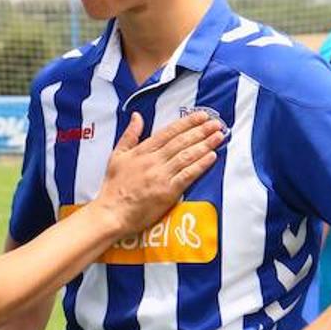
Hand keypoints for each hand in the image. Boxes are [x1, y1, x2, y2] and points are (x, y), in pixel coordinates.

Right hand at [95, 112, 225, 234]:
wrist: (112, 213)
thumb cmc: (114, 187)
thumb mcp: (117, 156)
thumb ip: (129, 135)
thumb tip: (137, 116)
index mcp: (142, 151)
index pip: (168, 132)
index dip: (186, 122)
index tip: (201, 115)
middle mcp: (153, 161)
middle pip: (181, 142)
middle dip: (200, 131)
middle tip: (216, 123)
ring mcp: (161, 176)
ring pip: (186, 156)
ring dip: (204, 145)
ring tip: (218, 136)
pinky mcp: (167, 192)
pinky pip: (187, 175)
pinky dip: (200, 165)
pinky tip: (212, 157)